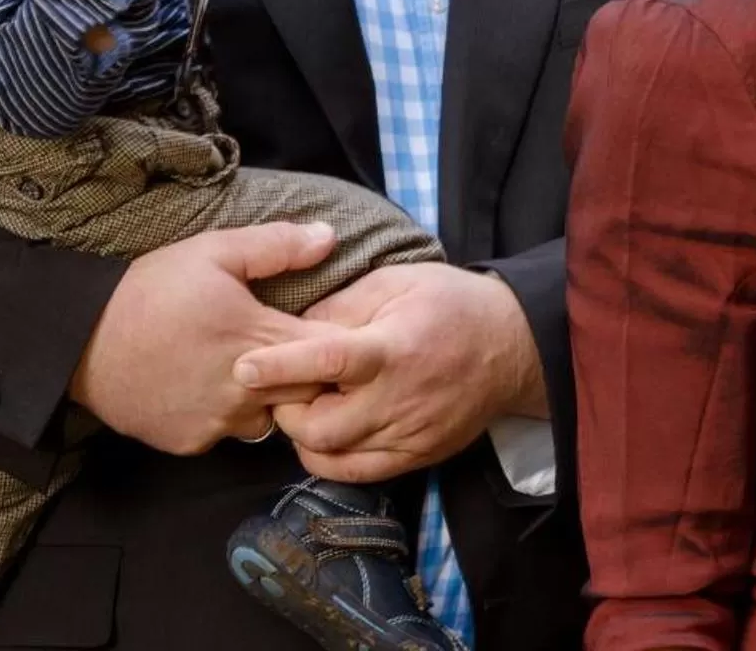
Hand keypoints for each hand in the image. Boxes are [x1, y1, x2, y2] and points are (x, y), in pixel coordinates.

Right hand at [68, 221, 342, 454]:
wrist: (80, 342)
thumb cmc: (150, 290)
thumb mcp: (213, 251)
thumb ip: (276, 246)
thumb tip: (329, 237)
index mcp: (259, 339)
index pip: (331, 353)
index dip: (338, 341)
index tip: (329, 327)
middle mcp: (246, 392)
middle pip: (309, 393)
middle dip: (307, 372)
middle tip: (286, 345)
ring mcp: (219, 423)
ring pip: (270, 418)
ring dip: (268, 398)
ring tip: (246, 366)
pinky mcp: (192, 442)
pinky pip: (228, 433)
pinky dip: (227, 414)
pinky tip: (208, 385)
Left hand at [235, 263, 546, 483]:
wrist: (512, 346)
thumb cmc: (450, 304)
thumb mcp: (397, 282)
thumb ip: (342, 305)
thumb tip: (292, 327)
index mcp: (393, 348)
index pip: (328, 360)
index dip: (282, 365)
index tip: (243, 365)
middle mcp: (399, 399)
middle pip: (320, 426)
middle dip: (286, 410)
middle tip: (279, 389)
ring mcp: (409, 435)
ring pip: (332, 456)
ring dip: (304, 436)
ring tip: (305, 407)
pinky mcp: (417, 457)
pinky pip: (357, 472)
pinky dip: (329, 457)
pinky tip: (327, 432)